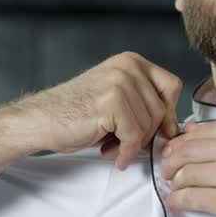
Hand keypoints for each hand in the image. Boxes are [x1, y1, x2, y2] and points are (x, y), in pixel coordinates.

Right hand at [26, 52, 181, 169]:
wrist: (41, 120)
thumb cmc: (76, 114)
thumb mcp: (117, 100)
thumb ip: (144, 105)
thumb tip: (175, 129)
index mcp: (131, 61)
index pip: (171, 86)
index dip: (167, 113)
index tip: (157, 131)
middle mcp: (128, 67)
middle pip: (161, 110)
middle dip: (146, 134)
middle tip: (123, 144)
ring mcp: (120, 82)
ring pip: (149, 126)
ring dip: (132, 145)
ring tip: (112, 147)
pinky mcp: (112, 102)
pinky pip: (134, 136)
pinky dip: (125, 153)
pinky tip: (111, 155)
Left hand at [159, 116, 215, 216]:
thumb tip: (190, 130)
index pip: (197, 132)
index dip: (179, 144)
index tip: (173, 152)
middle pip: (185, 151)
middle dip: (170, 162)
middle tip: (166, 171)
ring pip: (184, 174)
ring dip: (173, 182)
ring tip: (173, 188)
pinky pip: (190, 197)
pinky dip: (177, 200)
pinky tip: (175, 202)